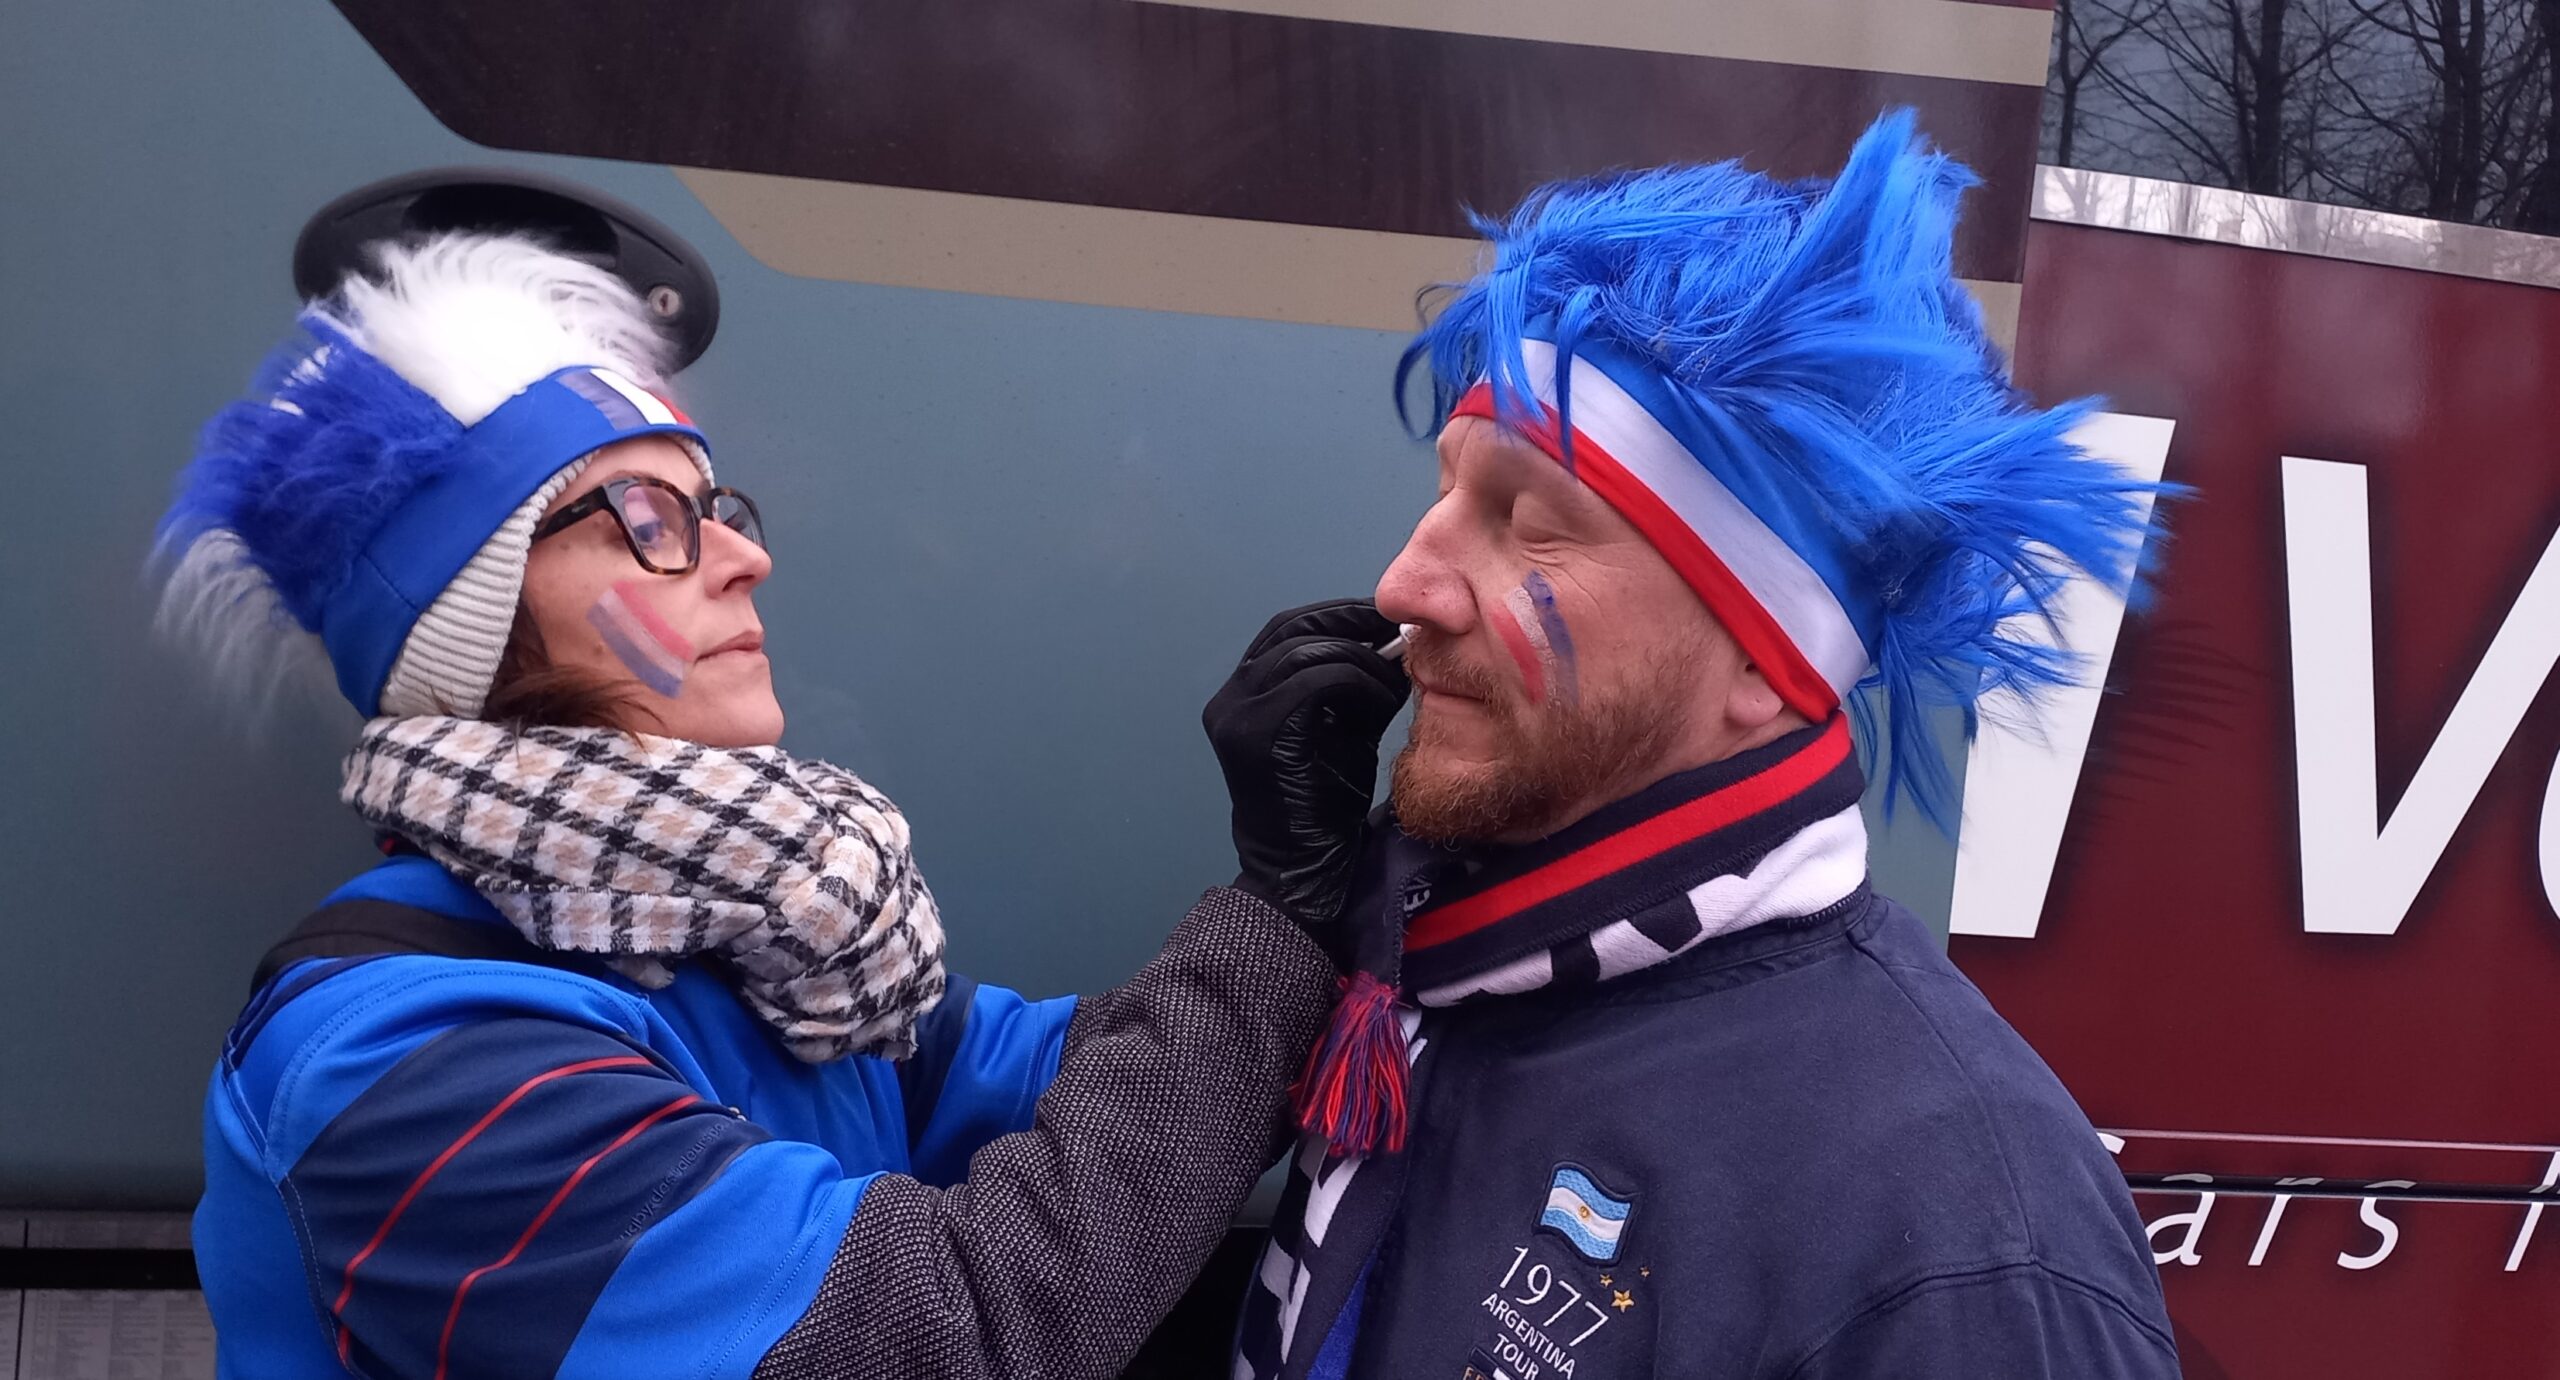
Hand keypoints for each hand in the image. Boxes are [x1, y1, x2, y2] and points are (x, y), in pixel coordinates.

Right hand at [1202, 600, 1409, 945]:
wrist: (1300, 870)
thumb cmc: (1325, 807)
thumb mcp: (1344, 730)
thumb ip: (1355, 686)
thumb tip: (1394, 644)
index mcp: (1245, 693)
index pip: (1287, 630)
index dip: (1336, 614)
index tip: (1384, 618)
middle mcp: (1231, 697)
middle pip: (1291, 630)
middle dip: (1349, 622)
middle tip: (1396, 631)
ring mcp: (1237, 713)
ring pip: (1305, 651)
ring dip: (1360, 658)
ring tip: (1394, 679)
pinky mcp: (1256, 732)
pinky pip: (1314, 682)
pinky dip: (1356, 682)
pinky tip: (1382, 699)